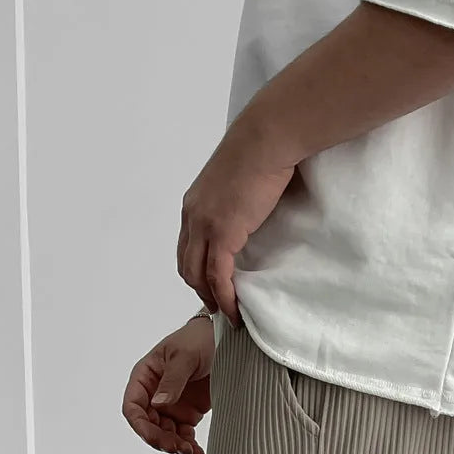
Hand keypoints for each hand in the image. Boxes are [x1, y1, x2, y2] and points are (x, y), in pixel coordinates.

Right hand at [122, 316, 215, 453]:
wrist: (227, 340)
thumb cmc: (200, 339)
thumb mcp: (184, 356)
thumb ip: (172, 380)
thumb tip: (158, 404)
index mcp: (145, 376)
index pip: (133, 406)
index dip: (140, 425)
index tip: (153, 436)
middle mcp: (154, 393)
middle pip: (148, 425)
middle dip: (160, 440)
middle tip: (176, 448)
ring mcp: (171, 405)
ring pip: (165, 434)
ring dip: (175, 446)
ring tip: (190, 451)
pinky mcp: (188, 413)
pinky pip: (183, 435)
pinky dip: (189, 445)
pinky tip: (197, 452)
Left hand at [176, 132, 295, 323]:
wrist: (266, 139)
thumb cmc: (261, 151)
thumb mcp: (238, 181)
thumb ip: (235, 202)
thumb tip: (250, 216)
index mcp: (194, 203)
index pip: (187, 246)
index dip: (197, 270)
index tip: (212, 286)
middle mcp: (192, 215)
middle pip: (186, 265)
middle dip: (200, 290)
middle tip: (219, 306)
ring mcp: (204, 225)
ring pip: (197, 275)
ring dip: (211, 299)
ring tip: (228, 314)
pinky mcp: (222, 234)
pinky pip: (218, 277)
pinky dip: (225, 298)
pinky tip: (235, 310)